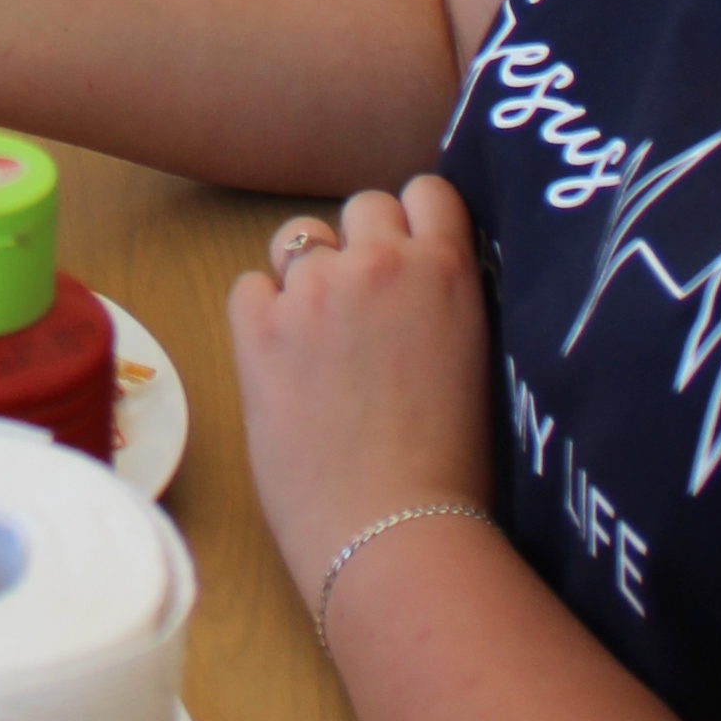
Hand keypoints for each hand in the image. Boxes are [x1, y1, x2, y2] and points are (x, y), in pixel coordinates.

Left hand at [226, 175, 494, 604]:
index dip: (413, 223)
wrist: (393, 530)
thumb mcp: (473, 359)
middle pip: (361, 207)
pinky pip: (247, 287)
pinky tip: (281, 364)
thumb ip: (445, 301)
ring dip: (306, 274)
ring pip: (297, 239)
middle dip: (360, 247)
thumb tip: (421, 282)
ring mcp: (314, 292)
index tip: (408, 259)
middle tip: (362, 310)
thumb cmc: (453, 469)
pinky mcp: (258, 328)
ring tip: (317, 341)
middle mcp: (379, 263)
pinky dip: (260, 315)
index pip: (426, 191)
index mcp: (447, 270)